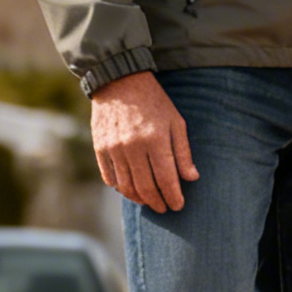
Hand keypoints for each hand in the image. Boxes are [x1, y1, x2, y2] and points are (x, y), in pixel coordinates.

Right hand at [90, 72, 198, 212]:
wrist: (119, 82)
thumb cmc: (154, 102)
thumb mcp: (175, 122)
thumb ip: (183, 152)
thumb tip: (191, 178)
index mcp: (155, 139)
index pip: (166, 179)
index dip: (173, 197)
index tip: (178, 206)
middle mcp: (132, 147)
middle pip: (145, 187)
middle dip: (157, 202)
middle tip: (165, 208)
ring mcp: (114, 149)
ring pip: (126, 187)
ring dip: (139, 199)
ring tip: (149, 201)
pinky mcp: (100, 148)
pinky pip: (110, 178)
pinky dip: (121, 188)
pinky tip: (131, 189)